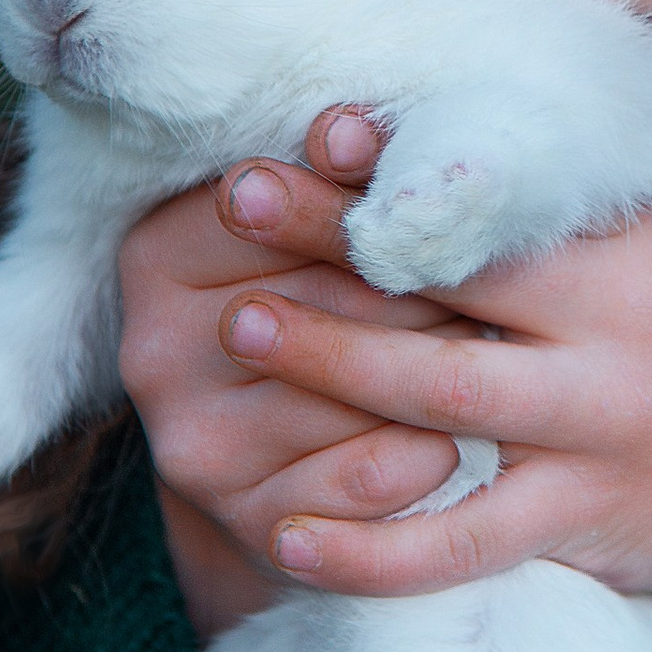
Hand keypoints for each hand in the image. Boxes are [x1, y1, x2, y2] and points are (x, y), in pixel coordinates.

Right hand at [118, 114, 466, 639]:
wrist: (299, 455)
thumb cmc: (331, 299)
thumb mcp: (325, 227)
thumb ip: (338, 176)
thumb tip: (346, 131)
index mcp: (156, 254)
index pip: (267, 210)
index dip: (363, 202)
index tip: (429, 194)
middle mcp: (153, 352)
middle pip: (317, 303)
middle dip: (413, 293)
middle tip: (495, 285)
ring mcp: (195, 445)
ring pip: (346, 395)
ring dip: (434, 378)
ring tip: (499, 359)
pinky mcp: (248, 520)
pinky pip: (364, 481)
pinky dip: (427, 459)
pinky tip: (464, 441)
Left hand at [124, 117, 651, 625]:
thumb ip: (577, 210)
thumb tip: (445, 135)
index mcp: (634, 252)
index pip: (499, 195)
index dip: (401, 161)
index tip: (312, 124)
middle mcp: (615, 332)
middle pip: (454, 280)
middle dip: (335, 239)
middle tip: (234, 197)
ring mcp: (597, 430)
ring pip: (442, 399)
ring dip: (331, 364)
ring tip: (242, 332)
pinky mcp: (584, 522)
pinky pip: (461, 544)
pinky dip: (371, 549)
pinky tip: (290, 538)